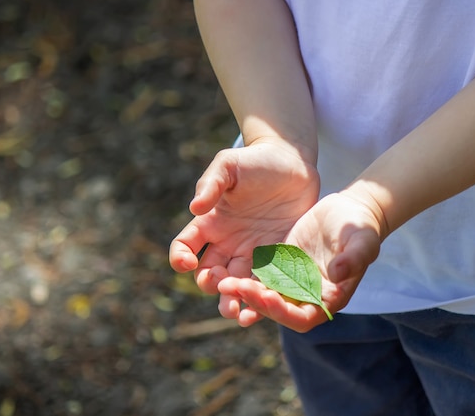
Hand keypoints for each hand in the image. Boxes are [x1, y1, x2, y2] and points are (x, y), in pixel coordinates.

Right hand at [169, 141, 319, 296]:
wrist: (294, 164)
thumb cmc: (257, 161)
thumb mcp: (229, 165)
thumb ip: (211, 183)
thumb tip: (195, 208)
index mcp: (210, 223)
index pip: (185, 246)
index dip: (179, 257)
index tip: (185, 263)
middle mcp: (228, 243)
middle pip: (210, 274)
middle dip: (211, 287)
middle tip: (221, 290)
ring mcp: (253, 253)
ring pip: (237, 285)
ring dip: (234, 300)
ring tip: (238, 313)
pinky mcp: (278, 259)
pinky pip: (266, 283)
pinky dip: (262, 298)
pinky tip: (266, 307)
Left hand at [216, 192, 381, 331]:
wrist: (349, 211)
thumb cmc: (361, 228)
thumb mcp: (362, 241)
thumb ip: (353, 258)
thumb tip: (338, 274)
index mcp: (327, 298)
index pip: (301, 318)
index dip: (282, 312)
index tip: (266, 297)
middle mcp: (305, 295)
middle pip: (276, 310)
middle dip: (254, 302)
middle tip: (232, 287)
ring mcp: (291, 281)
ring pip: (262, 295)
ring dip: (242, 292)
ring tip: (221, 282)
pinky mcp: (279, 265)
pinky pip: (258, 276)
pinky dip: (242, 275)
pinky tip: (223, 269)